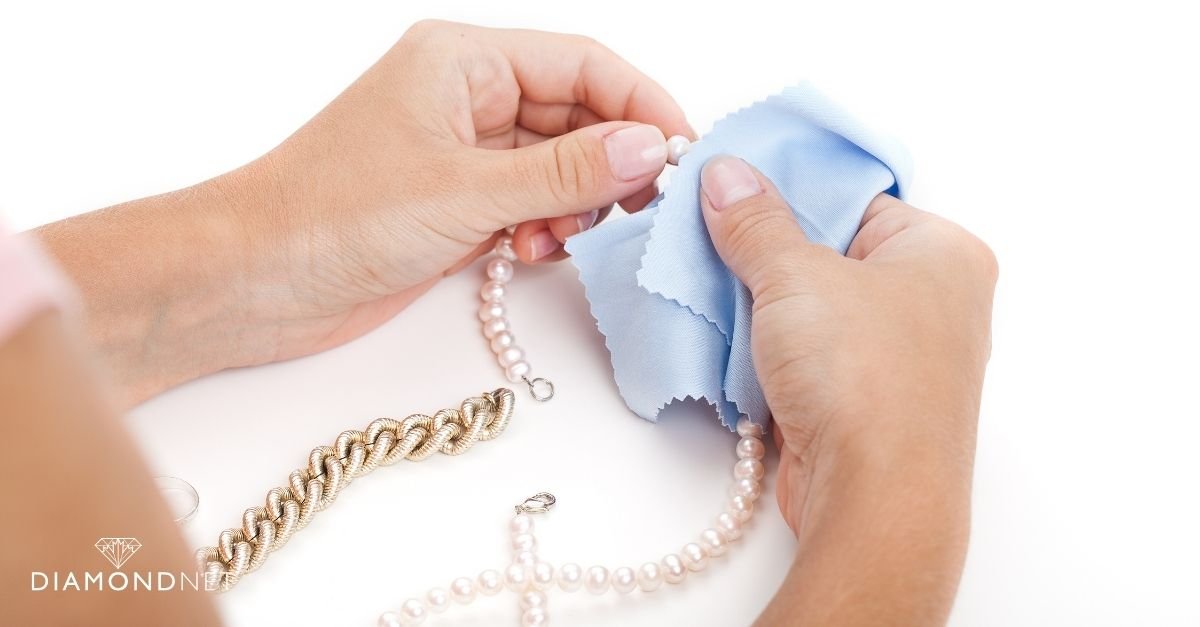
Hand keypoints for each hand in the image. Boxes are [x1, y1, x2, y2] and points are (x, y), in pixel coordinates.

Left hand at [38, 21, 690, 402]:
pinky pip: (530, 206)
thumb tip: (649, 148)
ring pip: (557, 168)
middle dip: (612, 163)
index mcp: (463, 62)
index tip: (682, 153)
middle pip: (576, 116)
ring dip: (576, 205)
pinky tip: (531, 251)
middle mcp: (466, 99)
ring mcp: (462, 156)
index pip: (584, 65)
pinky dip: (545, 229)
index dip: (641, 105)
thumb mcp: (466, 190)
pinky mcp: (456, 207)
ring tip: (562, 237)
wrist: (254, 282)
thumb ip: (566, 172)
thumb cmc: (331, 214)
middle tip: (643, 208)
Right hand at [697, 156, 996, 624]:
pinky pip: (806, 357)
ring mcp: (898, 357)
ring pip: (812, 310)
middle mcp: (931, 302)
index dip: (788, 191)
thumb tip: (725, 175)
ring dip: (759, 305)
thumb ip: (754, 222)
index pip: (854, 198)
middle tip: (703, 232)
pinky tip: (720, 337)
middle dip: (765, 252)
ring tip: (701, 282)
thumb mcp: (797, 276)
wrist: (873, 499)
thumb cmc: (862, 375)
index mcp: (942, 252)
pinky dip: (766, 349)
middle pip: (829, 254)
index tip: (728, 185)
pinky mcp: (863, 402)